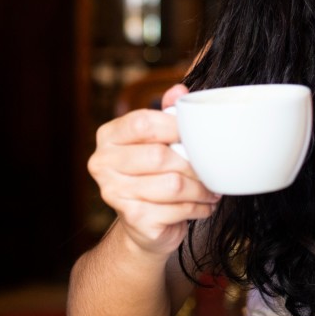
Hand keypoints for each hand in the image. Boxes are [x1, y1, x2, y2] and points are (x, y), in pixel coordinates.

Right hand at [88, 84, 218, 255]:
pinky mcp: (132, 218)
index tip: (197, 133)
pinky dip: (197, 207)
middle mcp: (103, 163)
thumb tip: (180, 91)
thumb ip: (167, 114)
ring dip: (200, 188)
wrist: (142, 225)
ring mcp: (114, 193)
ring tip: (211, 189)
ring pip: (172, 185)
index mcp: (108, 137)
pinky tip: (203, 205)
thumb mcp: (157, 140)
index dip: (175, 126)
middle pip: (159, 156)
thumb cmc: (152, 174)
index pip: (142, 122)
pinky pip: (176, 209)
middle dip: (193, 164)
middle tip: (211, 168)